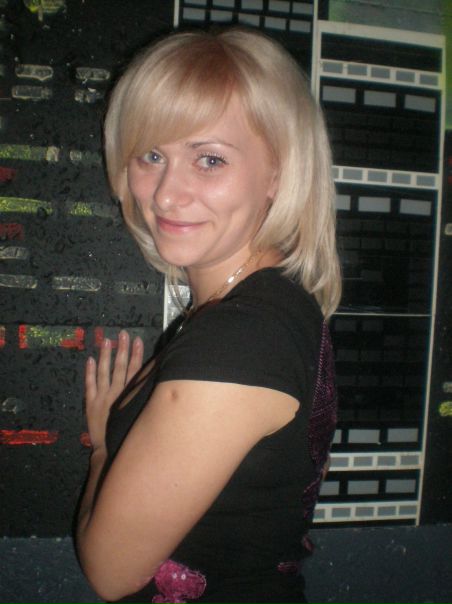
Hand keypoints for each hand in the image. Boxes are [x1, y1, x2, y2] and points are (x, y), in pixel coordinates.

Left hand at [85, 330, 143, 451]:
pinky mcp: (91, 403)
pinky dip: (89, 372)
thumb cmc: (128, 433)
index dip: (137, 354)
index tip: (138, 340)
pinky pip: (89, 385)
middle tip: (123, 333)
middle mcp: (117, 393)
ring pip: (104, 372)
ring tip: (106, 340)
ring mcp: (102, 397)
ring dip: (106, 355)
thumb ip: (143, 396)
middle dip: (122, 349)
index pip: (136, 370)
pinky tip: (90, 359)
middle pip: (121, 367)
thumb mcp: (140, 413)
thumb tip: (152, 380)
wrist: (110, 449)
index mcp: (130, 395)